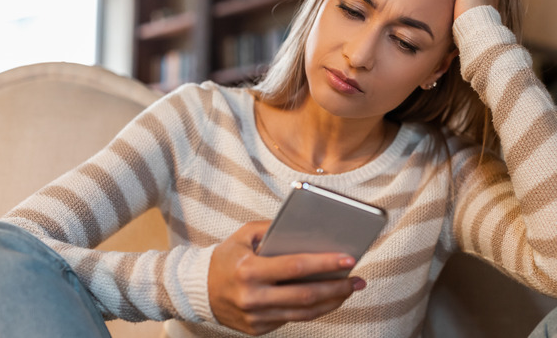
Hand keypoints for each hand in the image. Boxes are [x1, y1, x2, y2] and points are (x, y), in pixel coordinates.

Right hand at [208, 221, 365, 334]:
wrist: (198, 290)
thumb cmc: (226, 257)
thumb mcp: (244, 235)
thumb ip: (272, 228)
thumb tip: (306, 229)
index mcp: (249, 270)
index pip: (296, 267)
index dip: (325, 263)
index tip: (349, 258)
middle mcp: (252, 297)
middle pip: (305, 295)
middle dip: (337, 287)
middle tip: (358, 279)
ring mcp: (256, 317)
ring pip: (304, 313)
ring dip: (332, 302)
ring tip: (350, 289)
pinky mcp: (258, 329)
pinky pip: (293, 320)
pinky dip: (314, 309)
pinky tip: (329, 299)